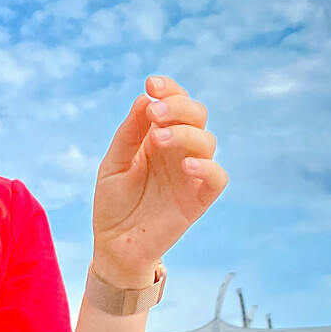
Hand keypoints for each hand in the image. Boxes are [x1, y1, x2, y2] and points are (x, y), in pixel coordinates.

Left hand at [90, 75, 227, 290]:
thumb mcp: (113, 165)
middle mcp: (179, 151)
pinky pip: (218, 178)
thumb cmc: (112, 204)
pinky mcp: (199, 199)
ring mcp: (191, 174)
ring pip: (208, 141)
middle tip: (154, 114)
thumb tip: (145, 99)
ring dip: (186, 133)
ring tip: (160, 138)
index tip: (152, 84)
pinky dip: (207, 168)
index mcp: (159, 137)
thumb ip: (129, 135)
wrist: (114, 246)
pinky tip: (186, 165)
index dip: (169, 89)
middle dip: (179, 107)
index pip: (175, 103)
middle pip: (197, 115)